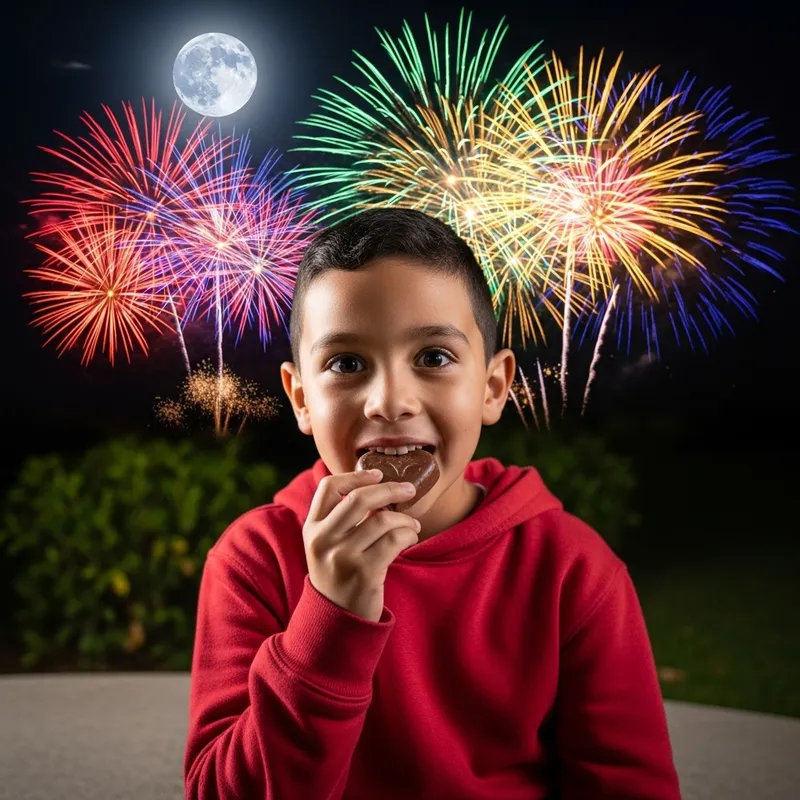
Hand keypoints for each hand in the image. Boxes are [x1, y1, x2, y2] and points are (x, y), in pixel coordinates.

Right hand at [303, 469, 419, 621]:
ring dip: (405, 519)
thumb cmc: (339, 575)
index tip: (378, 474)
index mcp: (312, 528)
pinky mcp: (364, 572)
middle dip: (390, 489)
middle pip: (360, 498)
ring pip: (382, 520)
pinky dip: (409, 534)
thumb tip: (377, 486)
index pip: (329, 487)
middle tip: (408, 490)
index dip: (356, 476)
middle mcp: (322, 540)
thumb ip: (340, 519)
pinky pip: (395, 540)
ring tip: (412, 525)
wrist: (336, 621)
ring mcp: (342, 556)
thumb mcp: (326, 546)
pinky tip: (411, 538)